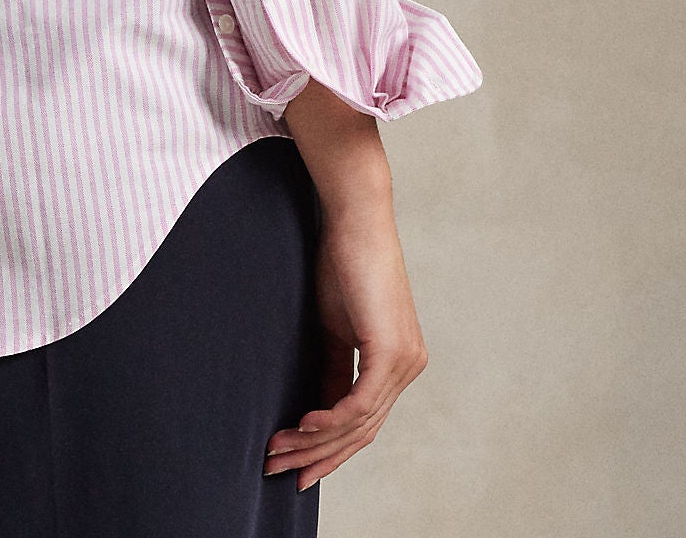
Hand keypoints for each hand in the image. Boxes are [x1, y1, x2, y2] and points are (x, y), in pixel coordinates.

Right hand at [263, 83, 429, 492]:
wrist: (354, 218)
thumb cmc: (342, 261)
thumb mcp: (333, 326)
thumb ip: (332, 369)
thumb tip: (318, 411)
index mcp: (398, 361)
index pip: (364, 422)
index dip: (329, 449)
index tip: (294, 464)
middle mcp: (409, 366)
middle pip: (362, 432)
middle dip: (317, 456)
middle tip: (276, 468)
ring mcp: (404, 361)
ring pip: (359, 424)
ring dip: (314, 442)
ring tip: (276, 449)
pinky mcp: (391, 352)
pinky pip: (359, 404)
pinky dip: (328, 420)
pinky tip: (301, 425)